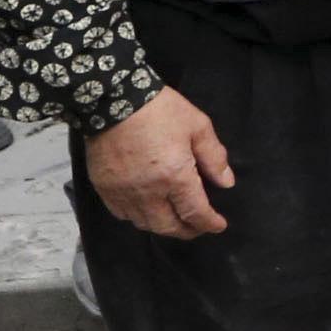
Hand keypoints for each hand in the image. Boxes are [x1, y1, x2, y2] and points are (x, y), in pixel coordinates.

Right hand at [84, 88, 232, 238]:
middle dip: (187, 231)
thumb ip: (214, 157)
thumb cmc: (160, 110)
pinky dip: (138, 217)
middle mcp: (148, 191)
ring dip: (163, 227)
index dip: (209, 223)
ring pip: (144, 223)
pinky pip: (122, 214)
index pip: (195, 212)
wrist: (113, 99)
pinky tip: (147, 210)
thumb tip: (226, 183)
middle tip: (198, 227)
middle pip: (168, 226)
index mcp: (175, 176)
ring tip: (175, 220)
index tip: (219, 225)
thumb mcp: (198, 126)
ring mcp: (123, 192)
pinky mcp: (104, 188)